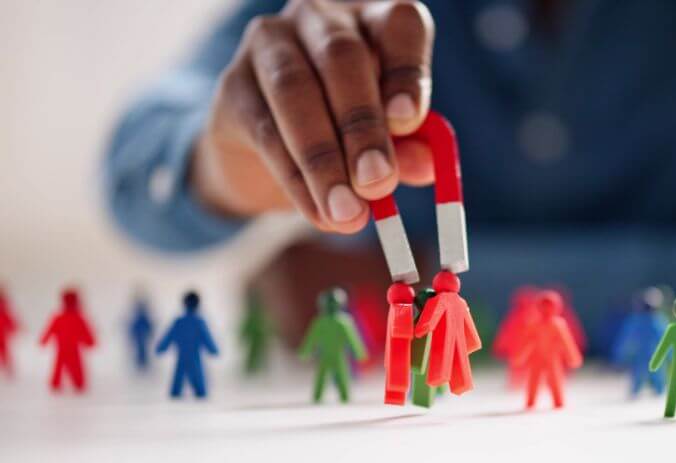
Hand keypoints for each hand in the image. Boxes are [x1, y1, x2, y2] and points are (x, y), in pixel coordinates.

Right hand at [191, 0, 435, 232]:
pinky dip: (296, 180)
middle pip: (341, 57)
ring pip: (295, 91)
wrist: (266, 151)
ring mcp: (269, 45)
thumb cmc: (343, 131)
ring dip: (324, 159)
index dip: (407, 70)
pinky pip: (265, 132)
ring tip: (348, 213)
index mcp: (372, 21)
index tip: (409, 122)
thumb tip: (427, 166)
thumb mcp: (385, 139)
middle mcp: (319, 19)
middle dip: (362, 126)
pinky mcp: (232, 86)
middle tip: (378, 182)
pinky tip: (319, 213)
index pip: (398, 25)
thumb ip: (409, 148)